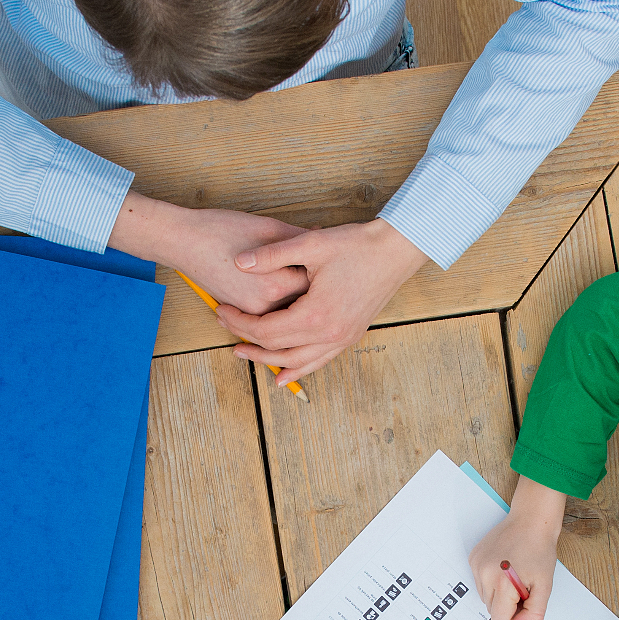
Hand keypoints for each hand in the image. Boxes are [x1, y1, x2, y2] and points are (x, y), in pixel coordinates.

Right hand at [108, 192, 309, 314]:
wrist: (182, 241)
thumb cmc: (221, 229)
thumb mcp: (268, 227)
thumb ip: (299, 237)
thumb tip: (325, 237)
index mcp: (276, 285)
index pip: (316, 284)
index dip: (325, 270)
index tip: (334, 259)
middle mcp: (265, 306)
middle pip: (305, 302)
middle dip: (315, 287)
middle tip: (326, 269)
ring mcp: (252, 312)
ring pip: (288, 310)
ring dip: (299, 297)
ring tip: (309, 277)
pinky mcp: (240, 311)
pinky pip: (270, 311)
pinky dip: (280, 302)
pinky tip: (287, 285)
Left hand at [217, 218, 429, 384]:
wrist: (395, 250)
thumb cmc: (356, 245)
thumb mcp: (310, 244)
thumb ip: (272, 254)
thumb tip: (239, 262)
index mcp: (316, 314)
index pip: (266, 329)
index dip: (239, 322)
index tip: (223, 309)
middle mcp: (330, 334)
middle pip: (278, 349)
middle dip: (248, 341)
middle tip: (225, 331)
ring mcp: (342, 338)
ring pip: (298, 361)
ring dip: (269, 360)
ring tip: (246, 354)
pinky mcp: (350, 335)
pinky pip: (319, 360)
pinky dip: (299, 368)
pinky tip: (284, 374)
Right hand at [469, 476, 565, 619]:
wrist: (531, 520)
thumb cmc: (540, 551)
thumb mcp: (546, 585)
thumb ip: (534, 612)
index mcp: (503, 583)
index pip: (500, 619)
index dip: (515, 612)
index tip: (525, 596)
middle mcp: (484, 574)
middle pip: (491, 609)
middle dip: (507, 602)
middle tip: (522, 583)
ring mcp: (476, 565)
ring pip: (485, 596)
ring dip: (499, 591)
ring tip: (513, 572)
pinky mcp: (473, 558)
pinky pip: (480, 581)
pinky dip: (491, 579)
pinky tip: (504, 564)